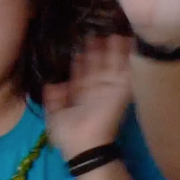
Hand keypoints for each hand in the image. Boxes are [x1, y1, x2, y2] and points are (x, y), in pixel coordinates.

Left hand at [43, 35, 131, 152]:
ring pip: (111, 65)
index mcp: (80, 94)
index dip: (82, 58)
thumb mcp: (53, 116)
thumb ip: (52, 98)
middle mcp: (95, 89)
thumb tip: (50, 84)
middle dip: (98, 49)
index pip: (82, 72)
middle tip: (97, 33)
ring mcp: (108, 89)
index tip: (82, 44)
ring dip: (113, 50)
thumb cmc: (67, 135)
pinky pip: (125, 73)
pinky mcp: (120, 91)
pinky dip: (127, 59)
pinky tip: (128, 44)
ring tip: (114, 34)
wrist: (84, 146)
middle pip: (98, 65)